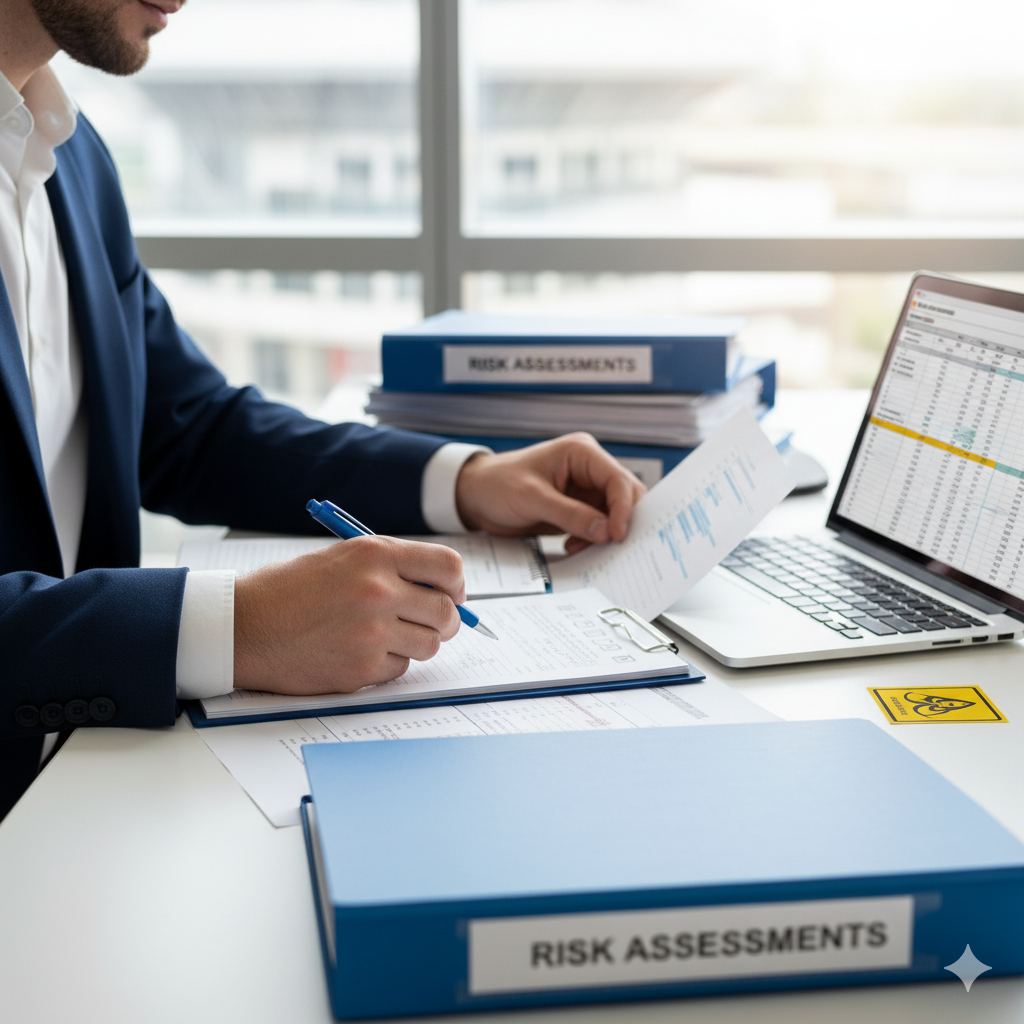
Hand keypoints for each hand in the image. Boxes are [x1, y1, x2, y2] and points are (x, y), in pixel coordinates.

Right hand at [233, 536, 463, 693]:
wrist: (243, 625)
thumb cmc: (289, 590)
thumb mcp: (342, 559)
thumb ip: (391, 568)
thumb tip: (440, 589)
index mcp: (375, 554)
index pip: (448, 568)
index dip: (455, 585)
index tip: (451, 594)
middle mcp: (379, 590)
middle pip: (446, 611)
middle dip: (445, 621)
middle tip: (429, 623)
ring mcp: (372, 632)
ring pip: (429, 644)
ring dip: (416, 643)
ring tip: (385, 636)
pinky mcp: (361, 667)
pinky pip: (400, 668)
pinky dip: (387, 663)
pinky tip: (358, 651)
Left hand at [455, 432, 645, 554]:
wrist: (475, 497)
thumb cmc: (497, 485)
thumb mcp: (532, 499)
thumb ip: (570, 515)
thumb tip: (606, 532)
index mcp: (582, 452)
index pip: (617, 479)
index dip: (623, 508)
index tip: (617, 535)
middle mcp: (589, 468)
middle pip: (623, 496)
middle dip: (620, 521)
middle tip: (613, 547)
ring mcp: (585, 489)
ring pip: (613, 514)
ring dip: (605, 534)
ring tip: (582, 548)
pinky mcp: (578, 508)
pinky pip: (598, 525)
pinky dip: (592, 539)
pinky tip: (573, 547)